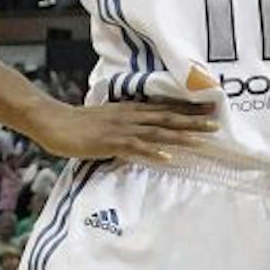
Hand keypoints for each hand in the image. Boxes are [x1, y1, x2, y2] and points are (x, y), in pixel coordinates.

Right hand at [27, 93, 218, 164]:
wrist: (53, 121)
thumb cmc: (79, 124)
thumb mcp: (109, 121)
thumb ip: (128, 127)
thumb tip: (144, 137)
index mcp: (131, 111)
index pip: (165, 109)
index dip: (188, 110)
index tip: (210, 110)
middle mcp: (130, 117)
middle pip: (167, 119)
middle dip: (192, 122)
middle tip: (216, 124)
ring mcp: (121, 130)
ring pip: (156, 133)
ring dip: (179, 137)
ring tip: (201, 141)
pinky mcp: (110, 143)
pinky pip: (135, 149)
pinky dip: (152, 154)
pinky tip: (168, 159)